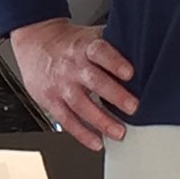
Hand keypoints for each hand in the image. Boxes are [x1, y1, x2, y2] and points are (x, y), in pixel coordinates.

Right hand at [8, 18, 136, 151]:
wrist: (34, 42)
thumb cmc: (69, 44)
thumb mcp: (89, 37)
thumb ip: (113, 46)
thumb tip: (145, 55)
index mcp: (84, 47)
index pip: (100, 51)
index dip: (114, 61)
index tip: (130, 73)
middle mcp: (72, 66)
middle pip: (93, 80)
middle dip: (114, 95)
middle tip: (132, 107)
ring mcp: (61, 85)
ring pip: (81, 104)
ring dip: (101, 120)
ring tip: (119, 132)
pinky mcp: (51, 101)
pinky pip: (66, 120)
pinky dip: (82, 133)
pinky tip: (97, 142)